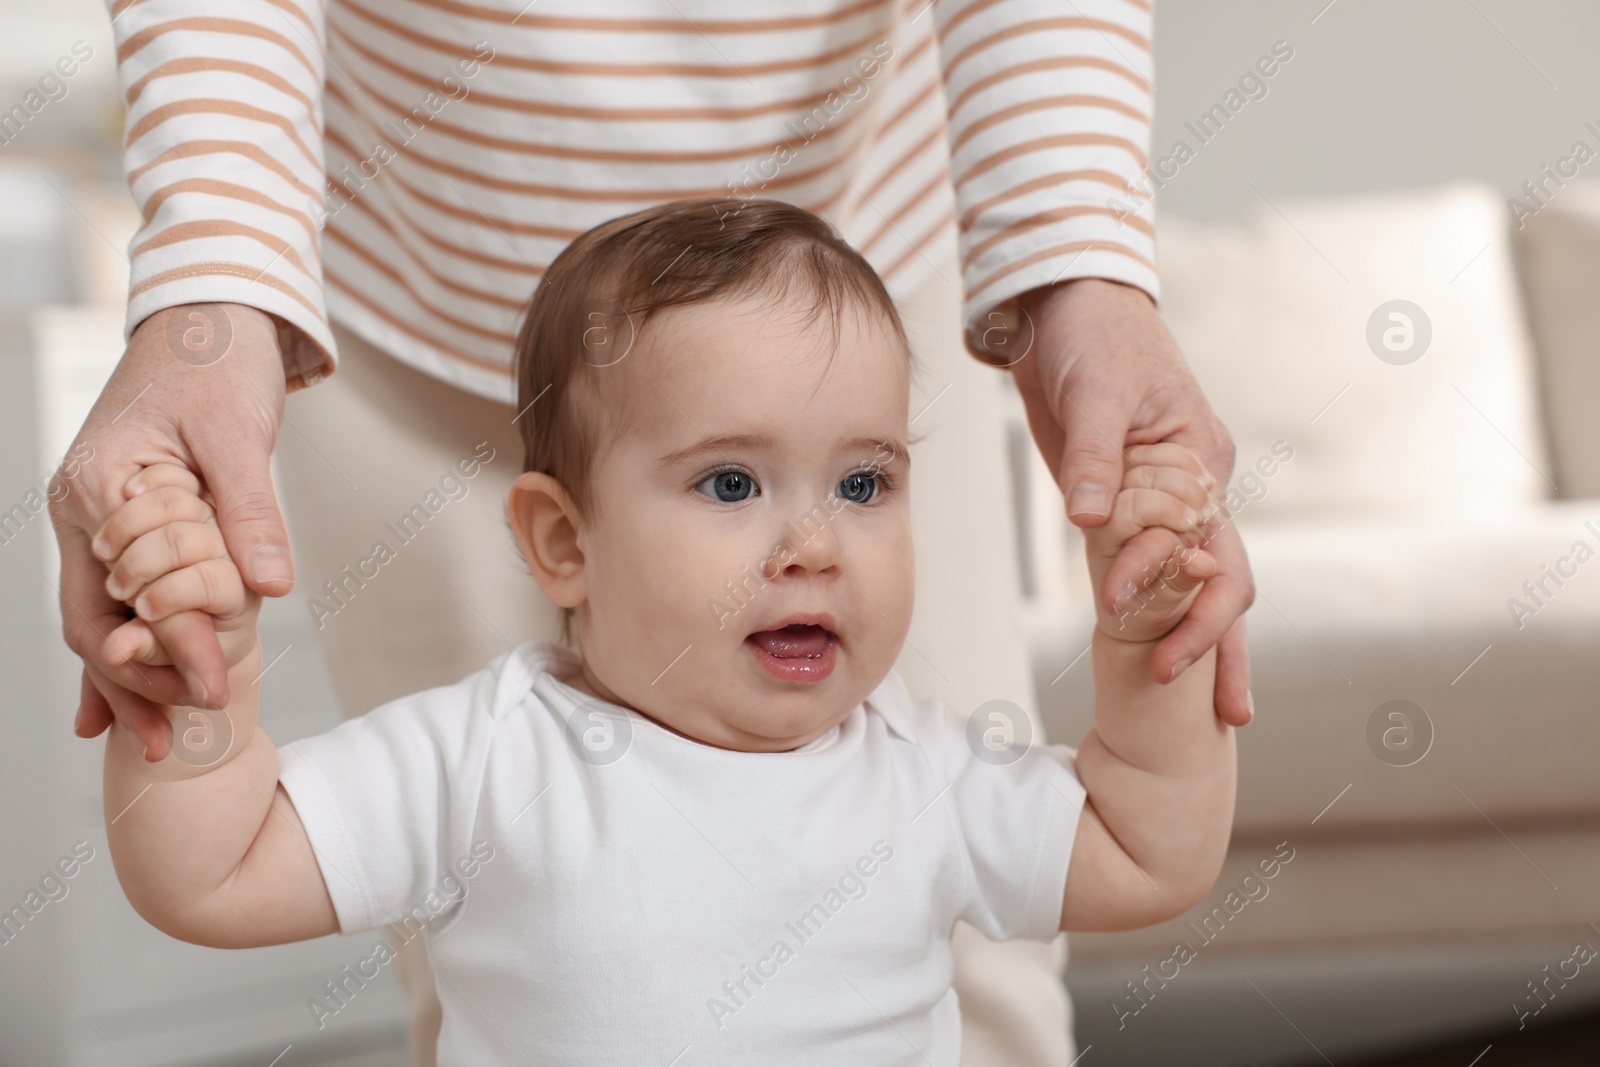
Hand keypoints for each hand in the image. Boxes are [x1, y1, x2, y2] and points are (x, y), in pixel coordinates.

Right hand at [49, 303, 291, 760]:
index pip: (124, 591)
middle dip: (138, 681)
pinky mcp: (126, 522)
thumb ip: (250, 511)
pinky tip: (118, 706)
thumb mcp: (242, 435)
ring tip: (157, 743)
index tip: (213, 689)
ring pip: (101, 615)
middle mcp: (85, 509)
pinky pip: (118, 594)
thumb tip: (267, 587)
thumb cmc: (219, 363)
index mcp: (102, 487)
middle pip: (95, 619)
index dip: (168, 647)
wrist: (209, 315)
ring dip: (127, 677)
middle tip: (182, 735)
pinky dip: (125, 645)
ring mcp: (99, 517)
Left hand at [1009, 278, 1253, 725]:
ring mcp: (1170, 500)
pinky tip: (1165, 657)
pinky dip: (1168, 614)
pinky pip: (1161, 570)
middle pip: (1229, 577)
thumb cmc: (1089, 336)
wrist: (1065, 306)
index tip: (1121, 609)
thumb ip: (1093, 458)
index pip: (1203, 541)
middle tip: (1222, 712)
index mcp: (1201, 458)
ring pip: (1205, 584)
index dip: (1171, 585)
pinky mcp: (1133, 504)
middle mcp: (1199, 485)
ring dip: (1210, 643)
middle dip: (1225, 642)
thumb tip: (1092, 522)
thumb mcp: (1092, 390)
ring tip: (1221, 714)